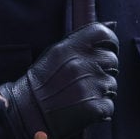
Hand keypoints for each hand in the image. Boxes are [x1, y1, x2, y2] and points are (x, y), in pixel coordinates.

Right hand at [0, 22, 118, 138]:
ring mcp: (90, 86)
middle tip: (87, 79)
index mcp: (71, 48)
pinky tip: (83, 109)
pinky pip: (109, 105)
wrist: (27, 113)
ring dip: (102, 91)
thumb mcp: (55, 53)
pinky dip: (100, 110)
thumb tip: (113, 24)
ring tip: (81, 96)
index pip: (104, 34)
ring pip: (112, 84)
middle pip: (112, 60)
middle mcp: (83, 64)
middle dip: (105, 69)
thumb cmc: (41, 83)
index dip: (111, 41)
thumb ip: (82, 40)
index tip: (108, 49)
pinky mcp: (94, 108)